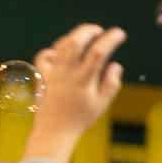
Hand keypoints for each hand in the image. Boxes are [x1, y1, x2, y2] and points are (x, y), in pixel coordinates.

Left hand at [25, 24, 125, 158]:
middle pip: (75, 41)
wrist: (53, 132)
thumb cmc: (80, 119)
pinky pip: (45, 56)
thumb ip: (111, 83)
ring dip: (74, 37)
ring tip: (84, 40)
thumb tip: (116, 64)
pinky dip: (54, 50)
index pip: (99, 52)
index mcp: (84, 80)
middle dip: (88, 30)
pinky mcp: (42, 76)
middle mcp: (67, 73)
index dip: (111, 39)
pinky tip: (61, 55)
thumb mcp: (101, 104)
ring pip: (61, 45)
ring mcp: (52, 73)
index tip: (120, 33)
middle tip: (98, 30)